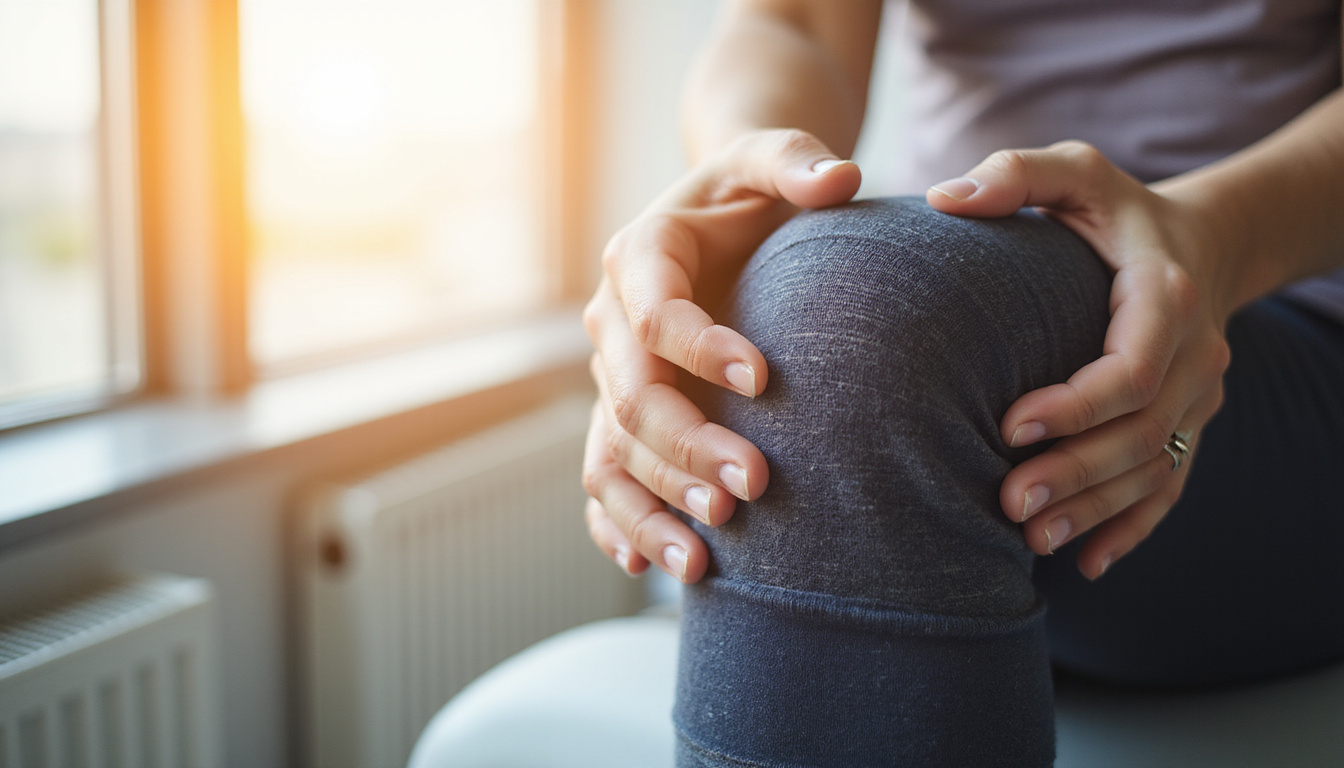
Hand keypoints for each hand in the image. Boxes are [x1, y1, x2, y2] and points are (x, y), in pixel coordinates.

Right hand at [582, 129, 861, 581]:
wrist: (719, 223)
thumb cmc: (751, 195)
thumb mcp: (767, 159)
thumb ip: (796, 159)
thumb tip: (842, 178)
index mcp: (640, 257)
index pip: (656, 313)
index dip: (701, 347)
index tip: (765, 379)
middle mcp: (613, 323)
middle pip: (633, 398)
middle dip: (688, 447)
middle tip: (753, 484)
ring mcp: (613, 378)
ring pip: (612, 453)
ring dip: (654, 506)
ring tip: (706, 557)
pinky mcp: (622, 420)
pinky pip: (605, 479)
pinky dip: (620, 526)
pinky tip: (652, 568)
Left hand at [927, 141, 1232, 579]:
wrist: (1203, 242)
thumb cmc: (1114, 209)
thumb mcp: (1074, 171)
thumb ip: (1015, 174)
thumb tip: (943, 198)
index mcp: (1166, 294)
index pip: (1130, 367)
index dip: (1076, 405)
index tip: (1009, 425)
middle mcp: (1196, 352)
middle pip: (1143, 432)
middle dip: (1077, 473)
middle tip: (1007, 502)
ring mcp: (1200, 397)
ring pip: (1156, 469)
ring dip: (1096, 511)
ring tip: (1030, 540)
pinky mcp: (1191, 424)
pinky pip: (1171, 486)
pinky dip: (1132, 528)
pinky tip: (1088, 564)